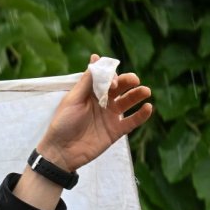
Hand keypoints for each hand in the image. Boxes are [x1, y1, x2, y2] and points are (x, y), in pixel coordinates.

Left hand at [37, 54, 153, 171]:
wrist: (61, 151)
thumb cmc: (63, 123)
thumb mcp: (73, 100)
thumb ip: (87, 81)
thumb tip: (96, 58)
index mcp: (90, 93)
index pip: (106, 79)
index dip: (112, 76)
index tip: (113, 80)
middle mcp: (103, 103)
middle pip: (120, 88)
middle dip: (128, 81)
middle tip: (134, 80)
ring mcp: (110, 116)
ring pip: (129, 102)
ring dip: (138, 95)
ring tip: (145, 91)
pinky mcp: (116, 131)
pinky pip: (132, 121)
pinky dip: (142, 115)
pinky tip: (148, 108)